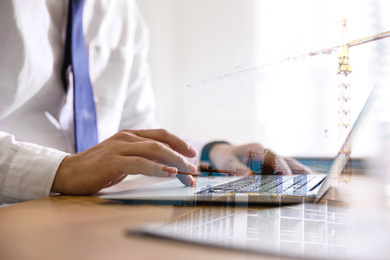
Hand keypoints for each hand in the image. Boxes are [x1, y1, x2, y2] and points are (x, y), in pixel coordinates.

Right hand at [51, 129, 197, 194]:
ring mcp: (119, 148)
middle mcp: (127, 137)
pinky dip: (157, 169)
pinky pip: (140, 164)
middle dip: (181, 156)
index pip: (161, 135)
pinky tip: (169, 174)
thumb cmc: (98, 168)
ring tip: (187, 173)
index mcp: (130, 135)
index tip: (192, 154)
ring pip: (154, 151)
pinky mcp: (112, 161)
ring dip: (175, 162)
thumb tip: (166, 165)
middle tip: (193, 169)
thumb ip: (141, 157)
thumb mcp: (123, 158)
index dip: (179, 142)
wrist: (68, 172)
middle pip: (161, 143)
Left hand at [209, 143, 313, 175]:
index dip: (281, 167)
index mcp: (258, 149)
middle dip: (298, 168)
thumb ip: (236, 169)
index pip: (274, 158)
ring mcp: (270, 160)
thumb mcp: (227, 163)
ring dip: (300, 172)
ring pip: (289, 165)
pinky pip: (284, 172)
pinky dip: (294, 177)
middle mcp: (267, 153)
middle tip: (310, 177)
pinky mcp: (271, 167)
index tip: (287, 176)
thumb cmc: (226, 158)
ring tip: (313, 181)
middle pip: (286, 160)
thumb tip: (246, 175)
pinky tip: (303, 184)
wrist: (224, 155)